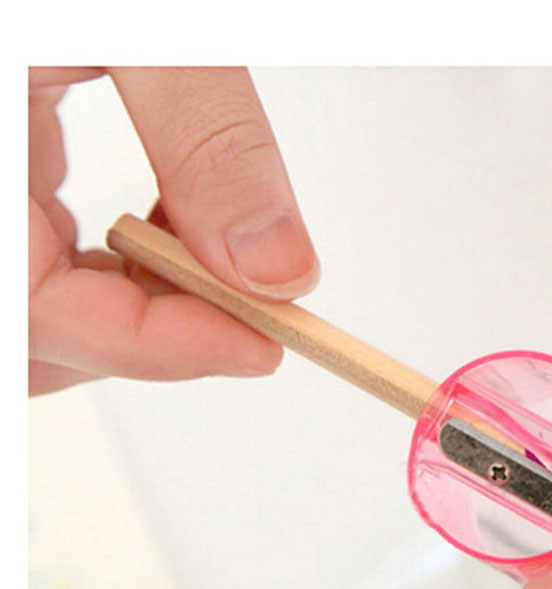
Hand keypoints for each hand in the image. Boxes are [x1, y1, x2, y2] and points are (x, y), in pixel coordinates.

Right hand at [29, 67, 318, 394]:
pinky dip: (119, 271)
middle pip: (48, 342)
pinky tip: (170, 221)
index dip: (168, 348)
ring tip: (213, 251)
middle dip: (156, 335)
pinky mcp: (1, 193)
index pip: (51, 319)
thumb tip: (279, 268)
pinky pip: (48, 268)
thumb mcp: (127, 19)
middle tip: (253, 302)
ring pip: (48, 319)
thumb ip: (208, 140)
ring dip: (139, 310)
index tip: (270, 344)